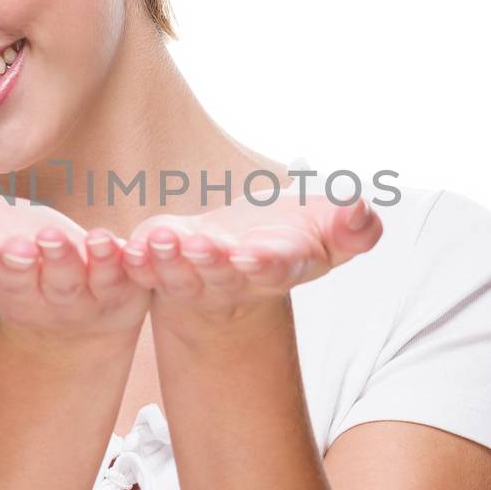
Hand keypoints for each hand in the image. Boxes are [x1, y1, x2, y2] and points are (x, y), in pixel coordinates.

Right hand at [0, 174, 150, 339]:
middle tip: (14, 247)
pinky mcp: (116, 291)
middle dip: (15, 268)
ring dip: (62, 262)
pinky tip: (108, 240)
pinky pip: (117, 277)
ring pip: (67, 284)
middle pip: (17, 286)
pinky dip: (113, 261)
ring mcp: (72, 299)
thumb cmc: (0, 252)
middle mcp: (26, 297)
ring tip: (56, 239)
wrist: (68, 293)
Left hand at [118, 192, 383, 327]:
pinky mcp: (159, 267)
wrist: (243, 254)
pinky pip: (143, 268)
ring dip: (168, 260)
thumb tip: (364, 210)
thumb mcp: (329, 231)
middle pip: (221, 274)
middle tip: (202, 245)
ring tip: (162, 240)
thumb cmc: (292, 238)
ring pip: (178, 276)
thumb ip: (354, 228)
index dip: (265, 263)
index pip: (275, 268)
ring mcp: (193, 278)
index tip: (254, 254)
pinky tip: (127, 247)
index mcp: (278, 267)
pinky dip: (133, 260)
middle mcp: (234, 279)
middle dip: (211, 262)